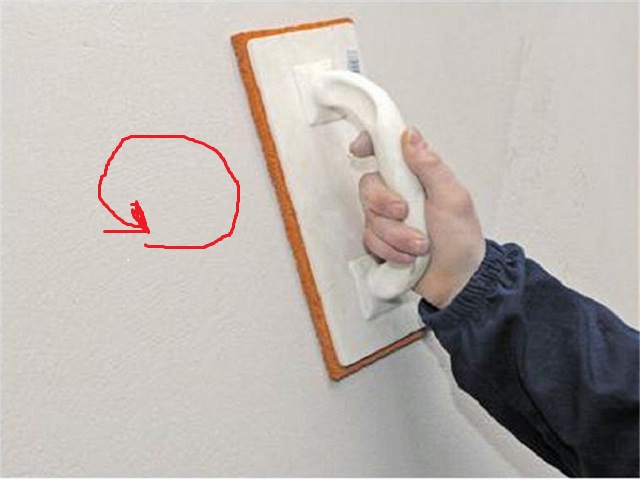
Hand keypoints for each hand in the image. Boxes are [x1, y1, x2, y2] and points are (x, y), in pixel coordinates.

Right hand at [350, 127, 485, 307]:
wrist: (458, 281)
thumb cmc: (461, 239)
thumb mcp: (453, 198)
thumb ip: (430, 166)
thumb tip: (409, 135)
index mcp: (416, 176)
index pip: (387, 150)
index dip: (369, 144)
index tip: (359, 150)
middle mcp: (398, 192)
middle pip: (369, 185)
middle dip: (384, 204)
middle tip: (405, 214)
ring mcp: (386, 218)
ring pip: (369, 217)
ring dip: (395, 235)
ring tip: (420, 246)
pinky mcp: (380, 241)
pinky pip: (369, 240)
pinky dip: (389, 250)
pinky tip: (408, 257)